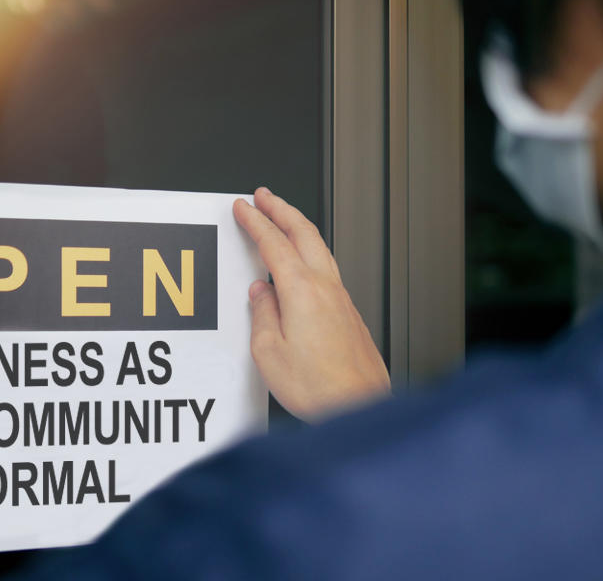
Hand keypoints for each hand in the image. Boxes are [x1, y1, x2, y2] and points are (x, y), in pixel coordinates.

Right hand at [233, 187, 389, 421]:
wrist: (359, 406)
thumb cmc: (319, 387)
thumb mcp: (269, 352)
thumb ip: (262, 315)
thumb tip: (259, 294)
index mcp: (302, 291)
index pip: (274, 243)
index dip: (256, 221)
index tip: (243, 207)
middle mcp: (326, 288)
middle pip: (304, 232)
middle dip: (281, 209)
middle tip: (264, 196)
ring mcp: (342, 299)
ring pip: (320, 247)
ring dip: (299, 226)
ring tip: (284, 218)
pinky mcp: (350, 313)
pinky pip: (328, 268)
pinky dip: (311, 250)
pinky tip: (304, 263)